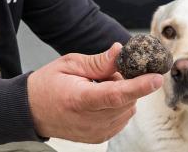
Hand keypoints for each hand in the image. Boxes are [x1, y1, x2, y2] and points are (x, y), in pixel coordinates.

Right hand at [27, 43, 162, 142]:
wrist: (31, 111)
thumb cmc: (47, 85)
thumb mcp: (69, 64)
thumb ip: (98, 61)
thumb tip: (120, 51)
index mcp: (79, 100)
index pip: (115, 94)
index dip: (138, 86)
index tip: (156, 77)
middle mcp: (89, 120)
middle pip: (125, 101)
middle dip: (127, 83)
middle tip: (109, 72)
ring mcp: (95, 132)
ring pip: (127, 110)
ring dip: (123, 95)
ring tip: (100, 86)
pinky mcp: (98, 137)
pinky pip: (121, 118)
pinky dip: (119, 105)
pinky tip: (101, 98)